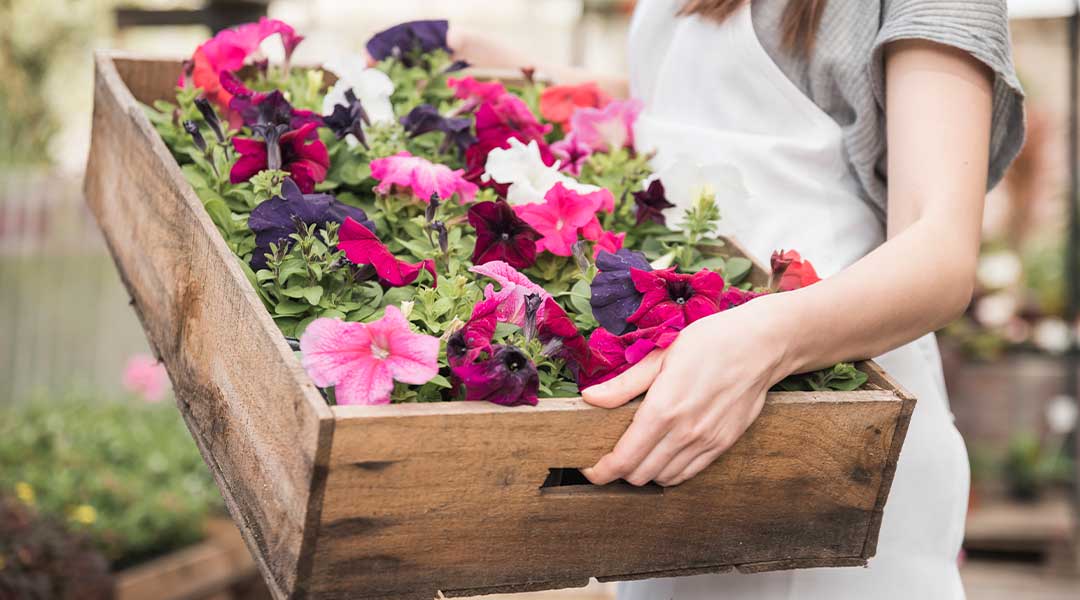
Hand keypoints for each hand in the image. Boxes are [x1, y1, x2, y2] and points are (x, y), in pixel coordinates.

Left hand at [581, 301, 788, 486]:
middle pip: (639, 474)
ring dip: (644, 472)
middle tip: (609, 456)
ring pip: (663, 478)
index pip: (624, 459)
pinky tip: (662, 454)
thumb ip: (624, 384)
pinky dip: (669, 471)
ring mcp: (707, 442)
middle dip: (618, 470)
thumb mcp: (660, 355)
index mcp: (663, 409)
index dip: (600, 470)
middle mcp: (685, 432)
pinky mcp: (723, 444)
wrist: (761, 345)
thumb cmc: (709, 342)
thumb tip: (590, 398)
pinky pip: (688, 473)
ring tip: (635, 455)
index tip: (588, 468)